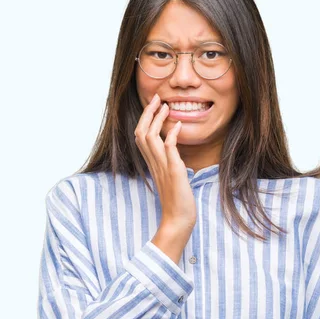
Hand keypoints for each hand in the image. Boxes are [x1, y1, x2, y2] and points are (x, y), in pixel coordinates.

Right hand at [134, 93, 196, 261]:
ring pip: (150, 137)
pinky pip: (168, 149)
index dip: (146, 119)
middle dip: (148, 113)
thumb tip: (171, 150)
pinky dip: (171, 135)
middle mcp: (153, 163)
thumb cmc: (177, 201)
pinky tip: (178, 125)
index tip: (154, 106)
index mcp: (151, 163)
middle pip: (141, 132)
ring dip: (157, 120)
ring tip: (166, 107)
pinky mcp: (174, 171)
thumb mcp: (170, 177)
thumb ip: (168, 163)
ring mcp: (162, 167)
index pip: (141, 136)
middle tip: (157, 99)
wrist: (178, 220)